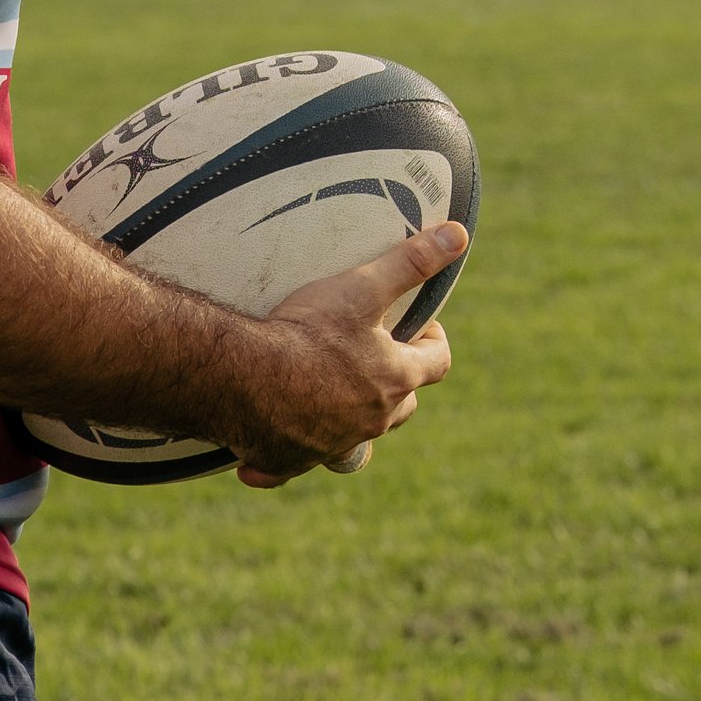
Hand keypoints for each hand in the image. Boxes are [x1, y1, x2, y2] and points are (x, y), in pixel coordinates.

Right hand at [229, 221, 466, 487]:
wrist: (240, 376)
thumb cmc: (305, 332)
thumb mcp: (362, 287)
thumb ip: (412, 262)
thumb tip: (459, 234)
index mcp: (394, 381)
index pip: (438, 363)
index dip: (433, 340)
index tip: (417, 323)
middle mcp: (370, 423)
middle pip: (403, 408)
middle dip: (397, 383)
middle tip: (372, 356)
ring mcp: (330, 447)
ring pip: (353, 439)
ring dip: (348, 420)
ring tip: (327, 393)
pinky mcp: (287, 462)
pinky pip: (291, 466)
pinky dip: (284, 457)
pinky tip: (261, 454)